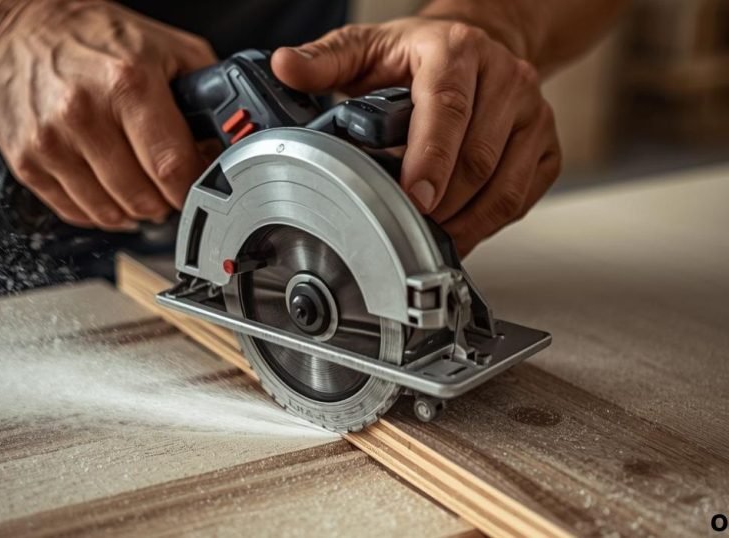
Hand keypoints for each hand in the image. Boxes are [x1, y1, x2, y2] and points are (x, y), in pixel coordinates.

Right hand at [0, 0, 215, 229]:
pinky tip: (110, 190)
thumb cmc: (95, 37)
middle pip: (144, 199)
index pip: (173, 168)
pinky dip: (101, 211)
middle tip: (171, 186)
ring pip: (111, 213)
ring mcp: (50, 141)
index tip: (201, 187)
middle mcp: (84, 113)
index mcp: (127, 83)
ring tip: (141, 187)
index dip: (195, 188)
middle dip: (167, 201)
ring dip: (135, 211)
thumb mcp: (168, 48)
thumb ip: (208, 92)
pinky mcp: (25, 161)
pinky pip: (76, 212)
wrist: (20, 28)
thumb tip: (228, 140)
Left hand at [272, 17, 560, 254]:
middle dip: (441, 204)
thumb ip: (326, 61)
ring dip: (466, 221)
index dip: (431, 158)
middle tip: (408, 229)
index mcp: (457, 51)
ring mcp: (533, 113)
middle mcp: (505, 77)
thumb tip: (285, 68)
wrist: (481, 46)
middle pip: (478, 157)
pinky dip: (489, 223)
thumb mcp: (368, 47)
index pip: (447, 108)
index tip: (413, 198)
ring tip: (431, 237)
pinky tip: (460, 228)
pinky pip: (523, 197)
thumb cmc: (421, 55)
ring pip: (505, 185)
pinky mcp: (547, 143)